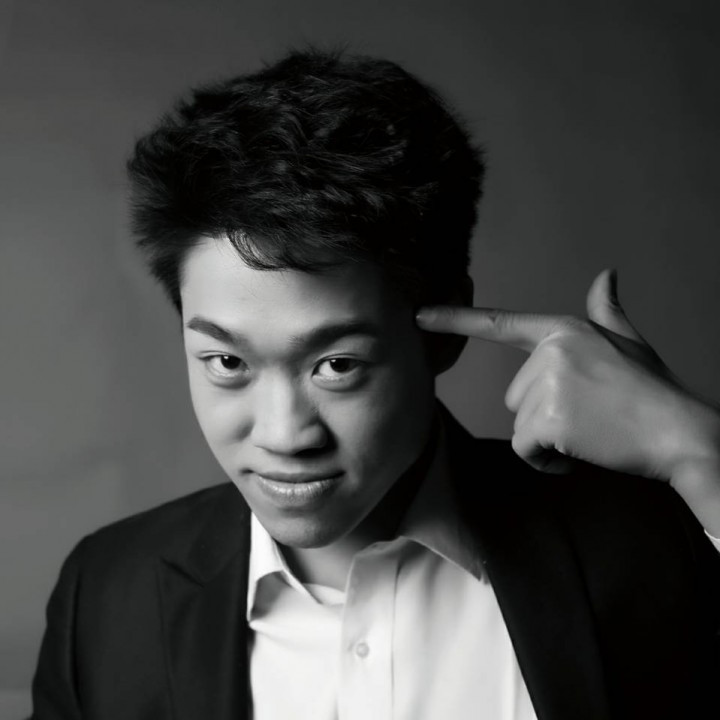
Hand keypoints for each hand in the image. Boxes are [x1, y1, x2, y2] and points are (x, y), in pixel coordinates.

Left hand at [416, 269, 719, 534]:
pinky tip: (578, 454)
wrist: (679, 432)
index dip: (456, 319)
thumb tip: (606, 274)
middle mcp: (550, 351)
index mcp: (563, 330)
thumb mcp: (628, 342)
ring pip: (519, 423)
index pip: (501, 323)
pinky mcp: (549, 418)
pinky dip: (546, 462)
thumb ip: (607, 311)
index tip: (419, 315)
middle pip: (514, 395)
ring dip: (546, 438)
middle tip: (587, 416)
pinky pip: (525, 448)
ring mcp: (548, 383)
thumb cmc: (652, 391)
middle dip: (543, 413)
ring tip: (588, 432)